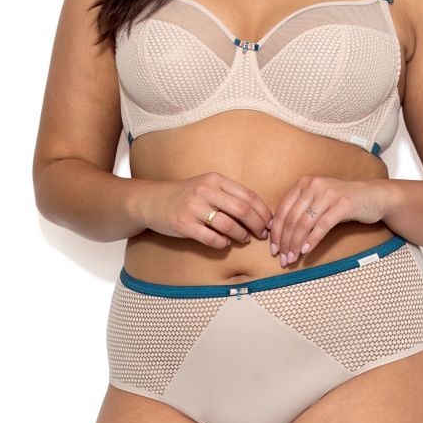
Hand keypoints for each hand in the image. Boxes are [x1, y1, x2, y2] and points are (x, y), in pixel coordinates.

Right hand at [140, 173, 273, 249]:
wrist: (152, 201)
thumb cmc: (186, 196)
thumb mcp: (208, 186)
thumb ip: (230, 196)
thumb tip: (259, 213)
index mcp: (215, 180)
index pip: (248, 196)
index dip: (263, 211)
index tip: (270, 222)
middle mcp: (205, 191)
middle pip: (242, 210)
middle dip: (257, 225)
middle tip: (262, 234)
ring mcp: (194, 208)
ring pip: (228, 225)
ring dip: (241, 235)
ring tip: (244, 238)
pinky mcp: (184, 224)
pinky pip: (211, 238)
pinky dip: (223, 243)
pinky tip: (225, 243)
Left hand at [268, 176, 394, 264]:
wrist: (374, 196)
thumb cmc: (342, 202)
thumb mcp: (318, 201)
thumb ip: (300, 210)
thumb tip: (277, 232)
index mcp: (303, 184)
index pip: (282, 210)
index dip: (276, 232)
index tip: (273, 250)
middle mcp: (314, 185)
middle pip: (291, 218)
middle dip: (285, 242)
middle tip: (282, 259)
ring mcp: (329, 194)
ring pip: (304, 223)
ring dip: (296, 244)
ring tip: (292, 258)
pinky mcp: (343, 204)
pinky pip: (322, 225)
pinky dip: (312, 240)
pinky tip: (307, 251)